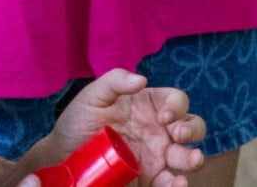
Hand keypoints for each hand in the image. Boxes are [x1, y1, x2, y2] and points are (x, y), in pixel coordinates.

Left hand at [48, 69, 206, 186]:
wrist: (63, 156)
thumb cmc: (79, 121)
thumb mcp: (93, 96)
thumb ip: (115, 81)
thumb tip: (141, 79)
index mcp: (150, 106)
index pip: (176, 101)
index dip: (177, 106)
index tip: (164, 116)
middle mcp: (160, 130)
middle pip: (192, 127)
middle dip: (193, 130)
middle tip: (179, 135)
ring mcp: (157, 156)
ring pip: (187, 156)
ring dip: (194, 158)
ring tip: (192, 161)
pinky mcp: (150, 179)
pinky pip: (168, 182)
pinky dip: (176, 185)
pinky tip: (177, 184)